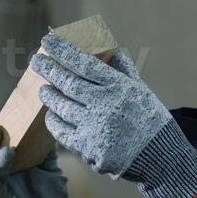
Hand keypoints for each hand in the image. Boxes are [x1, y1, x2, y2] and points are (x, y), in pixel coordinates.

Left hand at [30, 35, 170, 178]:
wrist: (160, 157)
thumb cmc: (151, 121)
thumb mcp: (142, 90)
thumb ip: (124, 71)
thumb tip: (112, 50)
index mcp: (119, 87)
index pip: (84, 63)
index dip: (63, 50)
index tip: (48, 40)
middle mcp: (105, 104)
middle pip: (67, 82)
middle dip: (48, 69)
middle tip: (36, 61)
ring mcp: (95, 127)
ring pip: (61, 106)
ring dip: (49, 96)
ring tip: (43, 90)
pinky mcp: (88, 148)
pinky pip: (62, 131)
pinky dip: (54, 121)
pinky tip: (51, 115)